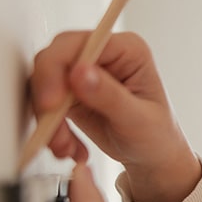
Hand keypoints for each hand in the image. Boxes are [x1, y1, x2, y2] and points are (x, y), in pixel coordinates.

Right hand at [31, 31, 200, 201]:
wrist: (152, 157)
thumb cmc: (157, 135)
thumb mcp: (137, 119)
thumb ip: (110, 96)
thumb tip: (80, 72)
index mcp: (127, 50)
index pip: (79, 44)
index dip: (56, 68)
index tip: (51, 103)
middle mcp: (104, 55)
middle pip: (55, 60)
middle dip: (47, 98)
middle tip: (52, 130)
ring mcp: (85, 72)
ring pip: (45, 84)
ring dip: (49, 119)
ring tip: (67, 147)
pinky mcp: (71, 92)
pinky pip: (45, 104)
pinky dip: (51, 127)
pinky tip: (70, 147)